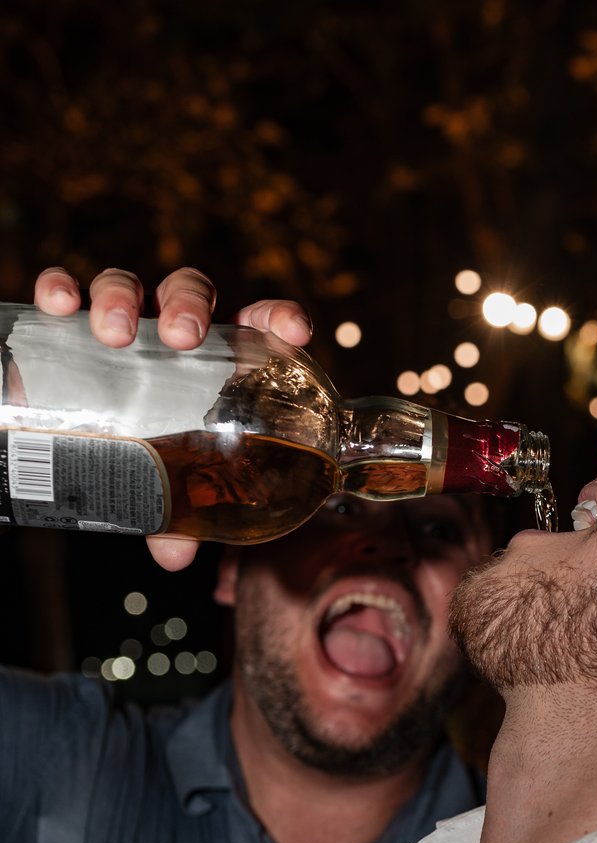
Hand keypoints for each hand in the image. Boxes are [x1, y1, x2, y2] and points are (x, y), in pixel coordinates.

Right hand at [33, 267, 312, 569]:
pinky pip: (67, 291)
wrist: (88, 438)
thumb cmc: (155, 453)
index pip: (258, 322)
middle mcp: (175, 330)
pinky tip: (59, 307)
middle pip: (189, 293)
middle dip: (187, 306)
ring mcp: (126, 320)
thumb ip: (181, 513)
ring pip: (127, 285)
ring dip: (120, 297)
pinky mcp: (75, 321)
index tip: (291, 330)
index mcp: (219, 357)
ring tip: (112, 335)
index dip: (278, 317)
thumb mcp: (175, 484)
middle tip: (180, 339)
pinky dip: (61, 289)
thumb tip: (175, 557)